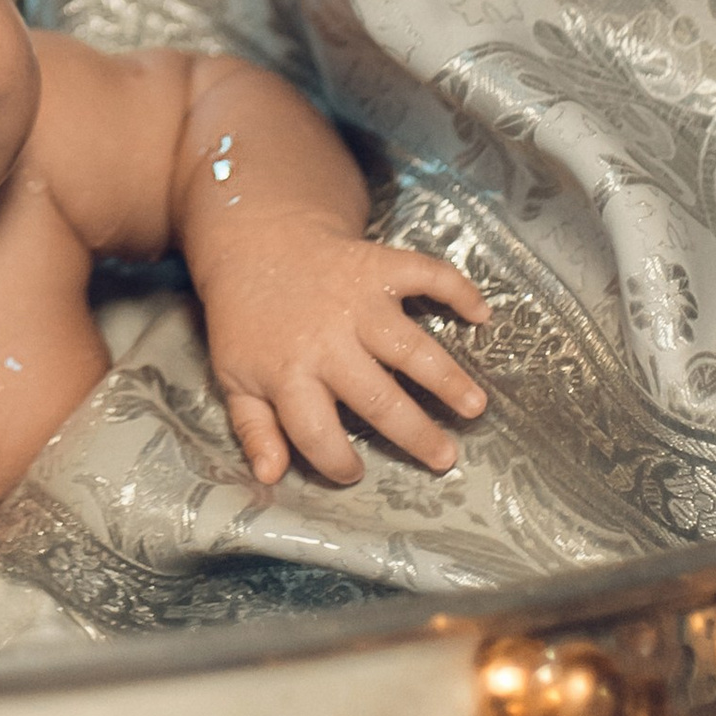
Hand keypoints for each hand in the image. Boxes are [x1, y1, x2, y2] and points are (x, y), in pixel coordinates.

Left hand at [199, 223, 488, 487]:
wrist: (255, 240)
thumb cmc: (249, 319)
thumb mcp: (234, 375)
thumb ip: (253, 428)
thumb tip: (271, 476)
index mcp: (288, 371)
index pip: (315, 431)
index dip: (336, 461)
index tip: (356, 473)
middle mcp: (328, 339)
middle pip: (377, 397)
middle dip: (415, 432)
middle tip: (446, 458)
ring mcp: (357, 301)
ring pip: (409, 345)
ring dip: (446, 377)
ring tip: (475, 406)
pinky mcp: (377, 265)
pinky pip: (424, 275)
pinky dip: (457, 290)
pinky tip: (482, 316)